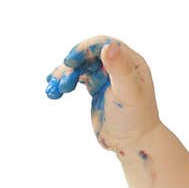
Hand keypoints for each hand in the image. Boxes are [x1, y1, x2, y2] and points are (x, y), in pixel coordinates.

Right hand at [45, 35, 160, 153]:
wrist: (133, 143)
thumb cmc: (136, 118)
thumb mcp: (128, 92)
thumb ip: (120, 69)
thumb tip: (108, 46)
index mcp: (131, 61)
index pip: (103, 45)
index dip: (84, 49)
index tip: (70, 62)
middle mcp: (118, 65)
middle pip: (87, 55)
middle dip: (71, 66)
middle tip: (62, 82)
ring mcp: (106, 76)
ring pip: (80, 66)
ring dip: (64, 75)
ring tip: (54, 89)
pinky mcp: (95, 88)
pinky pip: (76, 79)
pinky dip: (63, 84)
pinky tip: (53, 92)